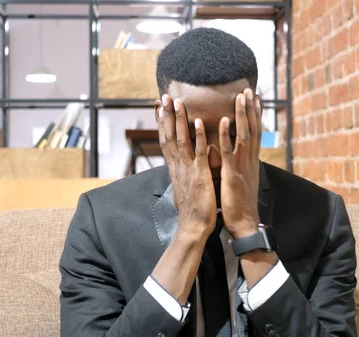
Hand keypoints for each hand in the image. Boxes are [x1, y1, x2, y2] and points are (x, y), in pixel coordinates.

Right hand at [156, 94, 217, 237]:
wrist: (193, 227)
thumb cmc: (192, 210)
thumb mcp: (184, 187)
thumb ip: (183, 173)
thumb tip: (179, 167)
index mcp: (175, 168)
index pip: (166, 140)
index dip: (162, 123)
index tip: (159, 107)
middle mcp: (178, 166)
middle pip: (169, 136)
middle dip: (166, 115)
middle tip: (164, 96)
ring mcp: (187, 169)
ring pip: (181, 140)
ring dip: (179, 120)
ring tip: (177, 102)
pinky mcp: (199, 175)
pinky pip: (198, 152)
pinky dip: (198, 137)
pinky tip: (198, 122)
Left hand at [219, 88, 262, 238]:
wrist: (244, 223)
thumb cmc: (240, 204)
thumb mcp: (242, 180)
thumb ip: (240, 165)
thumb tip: (237, 155)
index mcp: (251, 161)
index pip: (255, 133)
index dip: (255, 116)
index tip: (254, 99)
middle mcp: (250, 160)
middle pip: (253, 129)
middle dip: (251, 109)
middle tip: (250, 90)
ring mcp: (242, 166)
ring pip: (244, 135)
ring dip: (242, 115)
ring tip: (240, 97)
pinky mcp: (232, 174)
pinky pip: (229, 151)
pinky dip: (226, 135)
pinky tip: (223, 121)